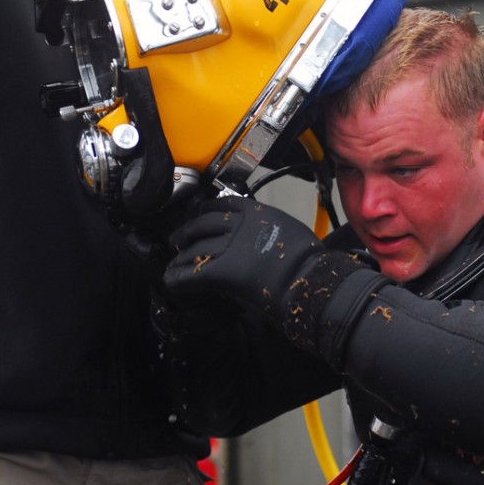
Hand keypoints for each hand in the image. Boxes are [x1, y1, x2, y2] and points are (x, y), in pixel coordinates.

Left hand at [164, 196, 324, 317]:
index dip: (204, 210)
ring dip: (180, 257)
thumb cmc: (309, 262)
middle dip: (186, 232)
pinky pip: (191, 273)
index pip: (221, 203)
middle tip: (177, 241)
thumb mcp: (289, 231)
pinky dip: (178, 278)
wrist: (311, 280)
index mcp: (257, 212)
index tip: (197, 216)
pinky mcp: (222, 271)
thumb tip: (260, 238)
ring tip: (173, 264)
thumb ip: (268, 229)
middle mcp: (240, 225)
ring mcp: (229, 247)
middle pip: (201, 223)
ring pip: (194, 248)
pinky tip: (172, 281)